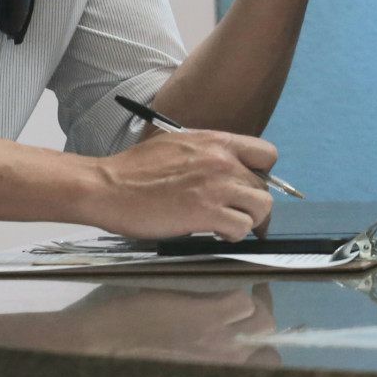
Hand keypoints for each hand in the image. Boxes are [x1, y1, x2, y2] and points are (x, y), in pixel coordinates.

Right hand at [84, 128, 278, 240]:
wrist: (109, 187)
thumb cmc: (136, 170)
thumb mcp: (178, 145)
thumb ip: (208, 154)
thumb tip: (229, 171)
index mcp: (215, 141)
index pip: (267, 154)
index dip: (262, 174)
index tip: (249, 188)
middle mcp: (221, 160)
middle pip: (264, 187)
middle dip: (252, 205)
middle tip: (236, 216)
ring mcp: (216, 186)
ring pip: (261, 208)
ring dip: (247, 221)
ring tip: (226, 225)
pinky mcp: (207, 212)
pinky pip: (242, 228)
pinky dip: (233, 235)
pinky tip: (215, 233)